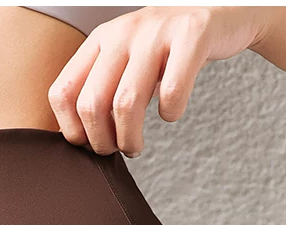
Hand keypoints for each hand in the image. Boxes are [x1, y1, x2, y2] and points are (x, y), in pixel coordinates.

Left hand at [48, 6, 272, 157]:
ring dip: (130, 139)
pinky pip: (172, 92)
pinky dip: (171, 114)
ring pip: (126, 104)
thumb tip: (79, 140)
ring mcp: (156, 32)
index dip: (73, 131)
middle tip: (118, 149)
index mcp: (100, 40)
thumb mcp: (127, 59)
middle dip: (102, 142)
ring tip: (137, 146)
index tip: (91, 144)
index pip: (62, 93)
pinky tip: (171, 113)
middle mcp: (122, 33)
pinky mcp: (192, 35)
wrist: (223, 11)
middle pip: (91, 105)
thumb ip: (102, 88)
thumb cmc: (169, 49)